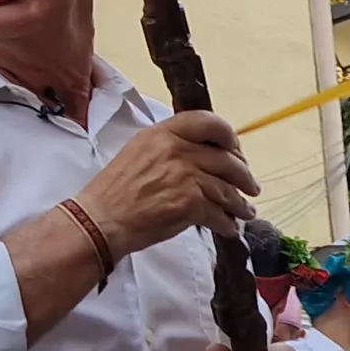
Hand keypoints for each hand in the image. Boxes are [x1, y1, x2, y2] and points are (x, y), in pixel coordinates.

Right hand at [82, 111, 256, 258]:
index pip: (209, 122)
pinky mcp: (189, 204)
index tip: (236, 150)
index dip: (229, 137)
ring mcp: (185, 176)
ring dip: (240, 203)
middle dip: (243, 175)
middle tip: (249, 186)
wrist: (100, 220)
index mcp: (163, 133)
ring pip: (227, 189)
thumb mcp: (138, 152)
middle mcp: (176, 150)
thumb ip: (169, 147)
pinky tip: (230, 227)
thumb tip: (200, 154)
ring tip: (245, 211)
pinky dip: (227, 223)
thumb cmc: (114, 192)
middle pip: (227, 158)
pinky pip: (219, 213)